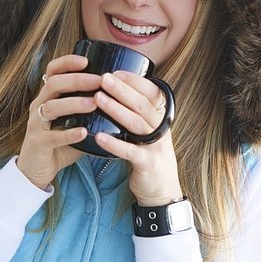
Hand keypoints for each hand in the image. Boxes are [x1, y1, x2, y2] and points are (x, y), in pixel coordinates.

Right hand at [17, 54, 100, 188]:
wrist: (37, 169)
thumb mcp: (74, 122)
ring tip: (94, 103)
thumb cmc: (60, 143)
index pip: (52, 71)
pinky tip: (84, 132)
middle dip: (77, 80)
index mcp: (47, 97)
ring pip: (51, 107)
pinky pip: (52, 136)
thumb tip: (119, 101)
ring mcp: (36, 124)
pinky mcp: (38, 143)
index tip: (86, 60)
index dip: (66, 62)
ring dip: (74, 103)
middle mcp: (39, 106)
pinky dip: (69, 134)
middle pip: (53, 84)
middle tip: (98, 81)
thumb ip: (90, 111)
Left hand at [93, 71, 182, 205]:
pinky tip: (99, 136)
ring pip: (136, 124)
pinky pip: (130, 152)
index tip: (114, 71)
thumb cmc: (148, 155)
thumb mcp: (148, 131)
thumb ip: (137, 113)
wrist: (162, 190)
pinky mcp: (148, 164)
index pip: (150, 93)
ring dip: (116, 110)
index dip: (133, 81)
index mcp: (161, 118)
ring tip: (98, 98)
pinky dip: (114, 144)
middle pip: (141, 105)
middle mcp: (161, 129)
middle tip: (103, 78)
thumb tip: (116, 90)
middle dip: (122, 89)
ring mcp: (156, 146)